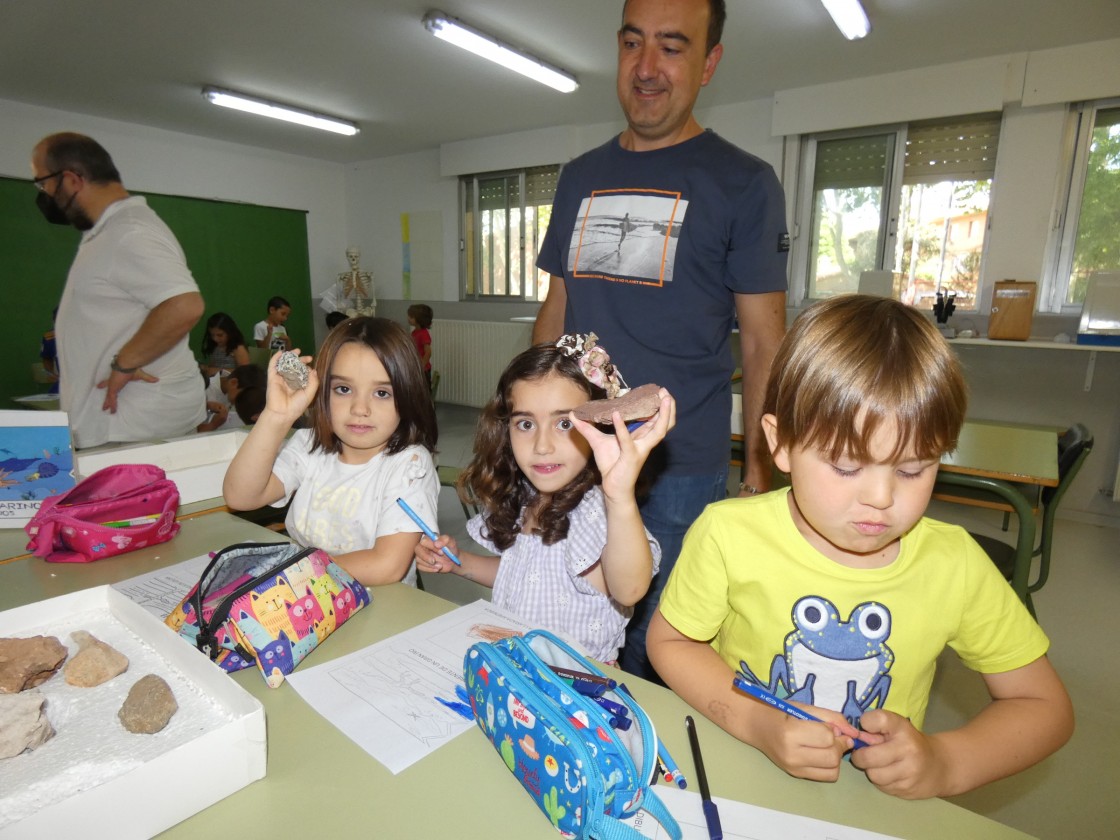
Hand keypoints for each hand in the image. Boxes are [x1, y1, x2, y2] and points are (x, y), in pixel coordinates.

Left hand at [98, 368, 158, 412]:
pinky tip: (112, 411)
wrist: (127, 364)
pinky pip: (111, 399)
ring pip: (108, 397)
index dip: (103, 384)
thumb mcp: (141, 374)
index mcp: (117, 377)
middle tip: (103, 404)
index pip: (109, 382)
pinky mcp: (113, 388)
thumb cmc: (132, 367)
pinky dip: (111, 405)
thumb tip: (157, 380)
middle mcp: (113, 382)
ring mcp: (112, 385)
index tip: (98, 386)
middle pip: (108, 391)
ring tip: (105, 410)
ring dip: (107, 403)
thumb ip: (148, 378)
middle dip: (105, 397)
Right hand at [261, 349, 317, 423]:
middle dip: (301, 360)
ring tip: (296, 351)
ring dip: (289, 356)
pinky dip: (275, 358)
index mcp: (298, 384)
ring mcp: (280, 378)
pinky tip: (281, 353)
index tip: (312, 364)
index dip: (307, 366)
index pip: (302, 372)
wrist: (283, 413)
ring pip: (284, 364)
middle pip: (294, 366)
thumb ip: (313, 382)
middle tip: (308, 357)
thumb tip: (313, 370)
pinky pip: (272, 366)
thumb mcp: (309, 394)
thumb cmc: (297, 406)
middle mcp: (289, 380)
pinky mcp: (272, 378)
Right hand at [414, 533, 459, 573]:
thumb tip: (436, 543)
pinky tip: (437, 569)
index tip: (441, 552)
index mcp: (430, 538)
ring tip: (440, 566)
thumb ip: (445, 539)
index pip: (424, 541)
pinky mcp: (421, 563)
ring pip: (418, 559)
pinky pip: (419, 566)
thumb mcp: (451, 542)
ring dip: (429, 564)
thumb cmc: (451, 549)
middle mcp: (423, 545)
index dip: (431, 547)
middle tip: (434, 561)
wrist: (453, 561)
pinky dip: (428, 569)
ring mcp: (421, 554)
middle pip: (417, 549)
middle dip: (426, 557)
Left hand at [568, 388, 675, 502]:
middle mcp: (645, 442)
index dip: (661, 406)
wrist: (612, 487)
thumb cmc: (610, 464)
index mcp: (642, 437)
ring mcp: (640, 450)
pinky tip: (616, 414)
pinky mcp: (631, 457)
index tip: (659, 391)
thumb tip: (574, 414)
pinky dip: (621, 428)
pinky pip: (627, 441)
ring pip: (658, 431)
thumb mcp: (597, 441)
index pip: (656, 420)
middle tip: (665, 392)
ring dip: (662, 414)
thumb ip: (587, 427)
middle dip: (669, 407)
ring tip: (660, 399)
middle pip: (665, 423)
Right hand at [754, 710, 853, 782]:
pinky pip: (826, 776)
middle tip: (832, 736)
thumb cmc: (780, 711)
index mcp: (791, 733)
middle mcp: (792, 755)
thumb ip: (831, 717)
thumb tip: (853, 733)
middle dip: (838, 745)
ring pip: (833, 771)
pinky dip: (829, 766)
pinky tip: (821, 754)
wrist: (756, 725)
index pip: (828, 738)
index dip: (834, 730)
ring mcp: (793, 768)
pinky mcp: (796, 775)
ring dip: (835, 757)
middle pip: (832, 757)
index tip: (828, 725)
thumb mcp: (805, 707)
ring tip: (826, 746)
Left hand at [849, 709, 945, 798]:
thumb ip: (875, 728)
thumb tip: (855, 737)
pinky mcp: (909, 790)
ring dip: (871, 771)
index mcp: (902, 728)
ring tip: (879, 765)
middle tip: (863, 755)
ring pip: (874, 775)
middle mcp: (908, 749)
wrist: (941, 766)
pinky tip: (890, 775)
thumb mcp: (896, 728)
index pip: (879, 719)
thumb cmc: (910, 742)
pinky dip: (882, 782)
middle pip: (868, 757)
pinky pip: (883, 787)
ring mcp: (910, 772)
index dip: (867, 722)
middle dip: (860, 757)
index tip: (865, 727)